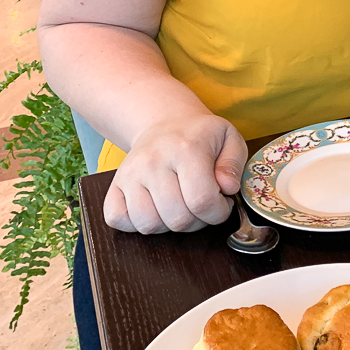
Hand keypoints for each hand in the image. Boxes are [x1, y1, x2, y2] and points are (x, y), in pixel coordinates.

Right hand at [103, 112, 247, 232]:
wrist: (164, 123)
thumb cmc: (199, 136)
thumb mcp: (229, 138)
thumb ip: (234, 163)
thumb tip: (227, 188)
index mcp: (186, 148)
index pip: (201, 200)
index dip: (218, 213)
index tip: (222, 205)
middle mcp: (154, 161)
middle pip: (177, 218)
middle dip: (197, 222)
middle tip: (202, 206)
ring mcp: (130, 174)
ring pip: (149, 225)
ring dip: (169, 226)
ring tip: (180, 208)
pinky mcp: (115, 184)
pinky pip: (118, 219)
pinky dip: (137, 224)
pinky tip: (155, 209)